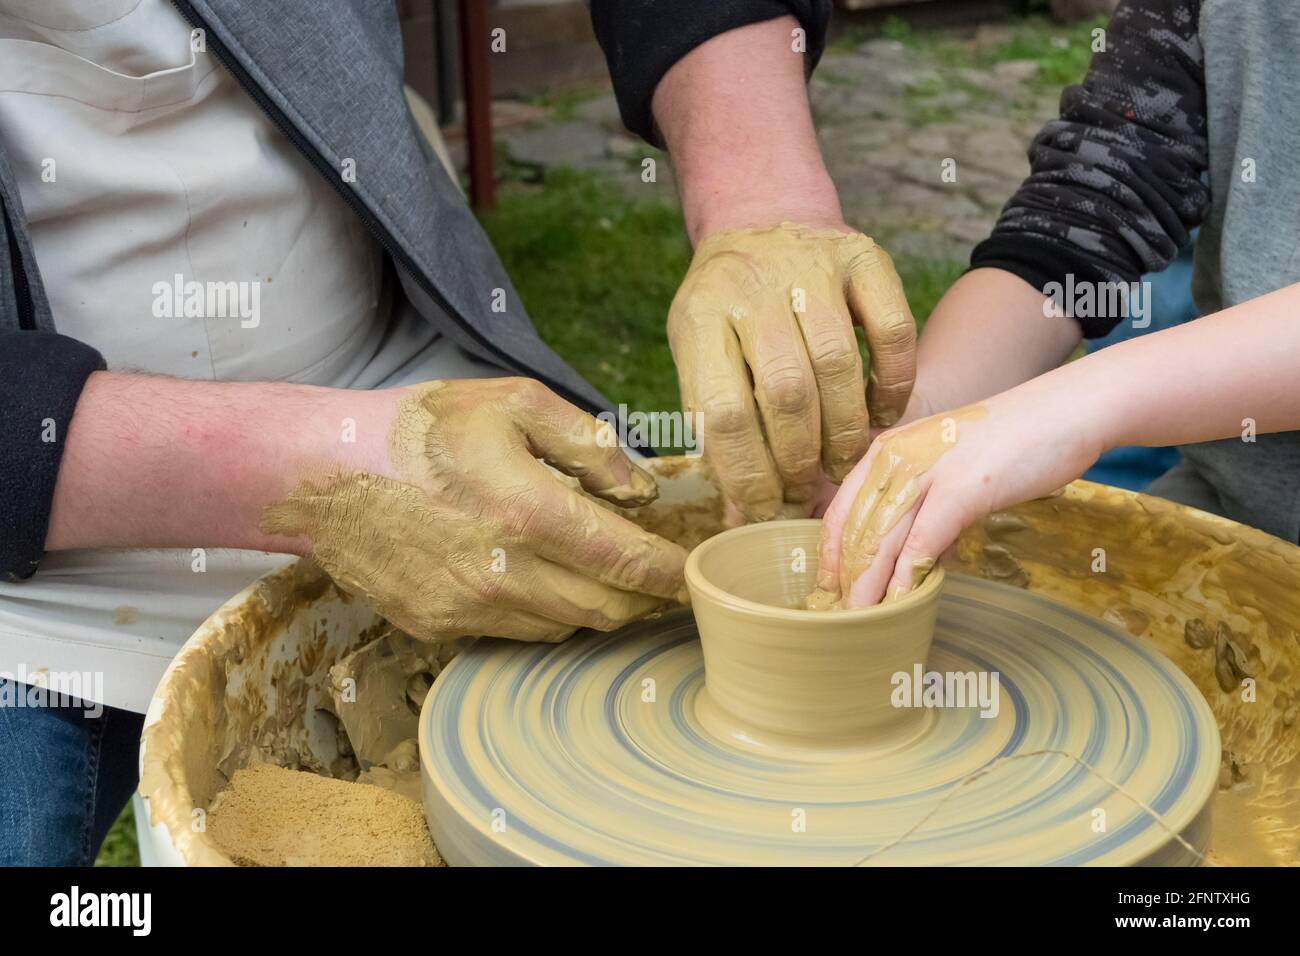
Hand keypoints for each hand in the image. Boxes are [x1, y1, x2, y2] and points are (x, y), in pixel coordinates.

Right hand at [262, 378, 687, 641]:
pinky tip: (544, 577)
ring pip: (566, 626)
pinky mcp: (441, 626)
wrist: (324, 473)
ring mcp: (468, 608)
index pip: (627, 563)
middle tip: (663, 579)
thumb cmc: (422, 428)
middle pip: (606, 609)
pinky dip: (547, 612)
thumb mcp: (513, 403)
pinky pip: (518, 631)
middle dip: (645, 598)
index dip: (672, 574)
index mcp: (527, 512)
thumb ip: (590, 445)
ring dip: (597, 606)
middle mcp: (502, 573)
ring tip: (607, 573)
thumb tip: (642, 491)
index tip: (696, 573)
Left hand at [669, 222, 917, 522]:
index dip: (746, 474)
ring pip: (839, 364)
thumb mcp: (700, 356)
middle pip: (784, 391)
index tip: (762, 512)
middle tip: (806, 490)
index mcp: (700, 317)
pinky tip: (883, 415)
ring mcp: (811, 265)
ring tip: (843, 465)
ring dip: (846, 430)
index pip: (722, 412)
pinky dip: (893, 383)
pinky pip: (892, 330)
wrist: (762, 221)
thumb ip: (719, 428)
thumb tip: (746, 516)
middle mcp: (753, 286)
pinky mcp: (864, 257)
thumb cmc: (727, 310)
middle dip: (798, 458)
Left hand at [817, 381, 1105, 606]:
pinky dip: (907, 578)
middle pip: (854, 532)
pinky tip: (899, 604)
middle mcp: (895, 458)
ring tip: (858, 623)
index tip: (827, 590)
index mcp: (886, 451)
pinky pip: (922, 543)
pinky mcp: (960, 489)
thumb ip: (923, 505)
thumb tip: (913, 556)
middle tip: (838, 618)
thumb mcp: (946, 467)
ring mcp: (926, 473)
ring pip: (880, 541)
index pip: (840, 512)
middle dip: (844, 581)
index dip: (830, 556)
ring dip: (867, 588)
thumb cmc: (1009, 442)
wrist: (1064, 412)